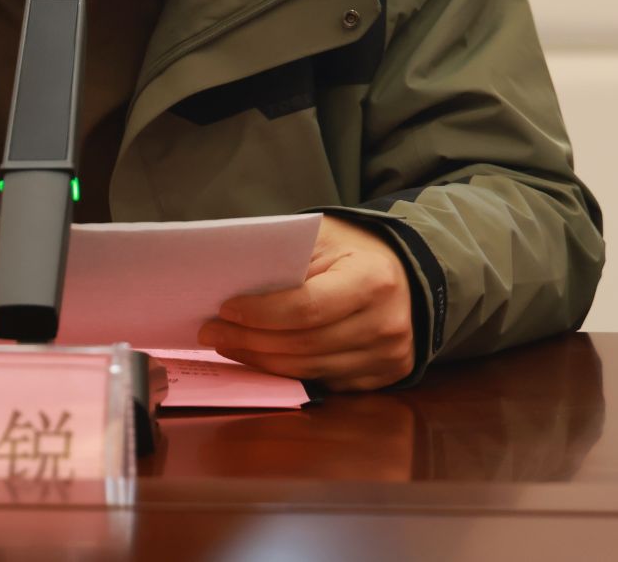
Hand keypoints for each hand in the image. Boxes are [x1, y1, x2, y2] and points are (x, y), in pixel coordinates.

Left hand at [197, 215, 414, 391]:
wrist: (406, 274)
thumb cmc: (354, 251)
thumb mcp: (325, 236)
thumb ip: (286, 256)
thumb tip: (231, 280)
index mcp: (372, 280)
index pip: (307, 308)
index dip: (262, 313)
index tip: (225, 308)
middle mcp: (385, 323)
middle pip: (304, 344)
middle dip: (250, 340)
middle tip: (211, 332)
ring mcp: (387, 356)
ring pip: (310, 369)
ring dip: (261, 360)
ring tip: (228, 345)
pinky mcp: (383, 377)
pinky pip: (324, 381)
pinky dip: (288, 372)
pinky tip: (261, 358)